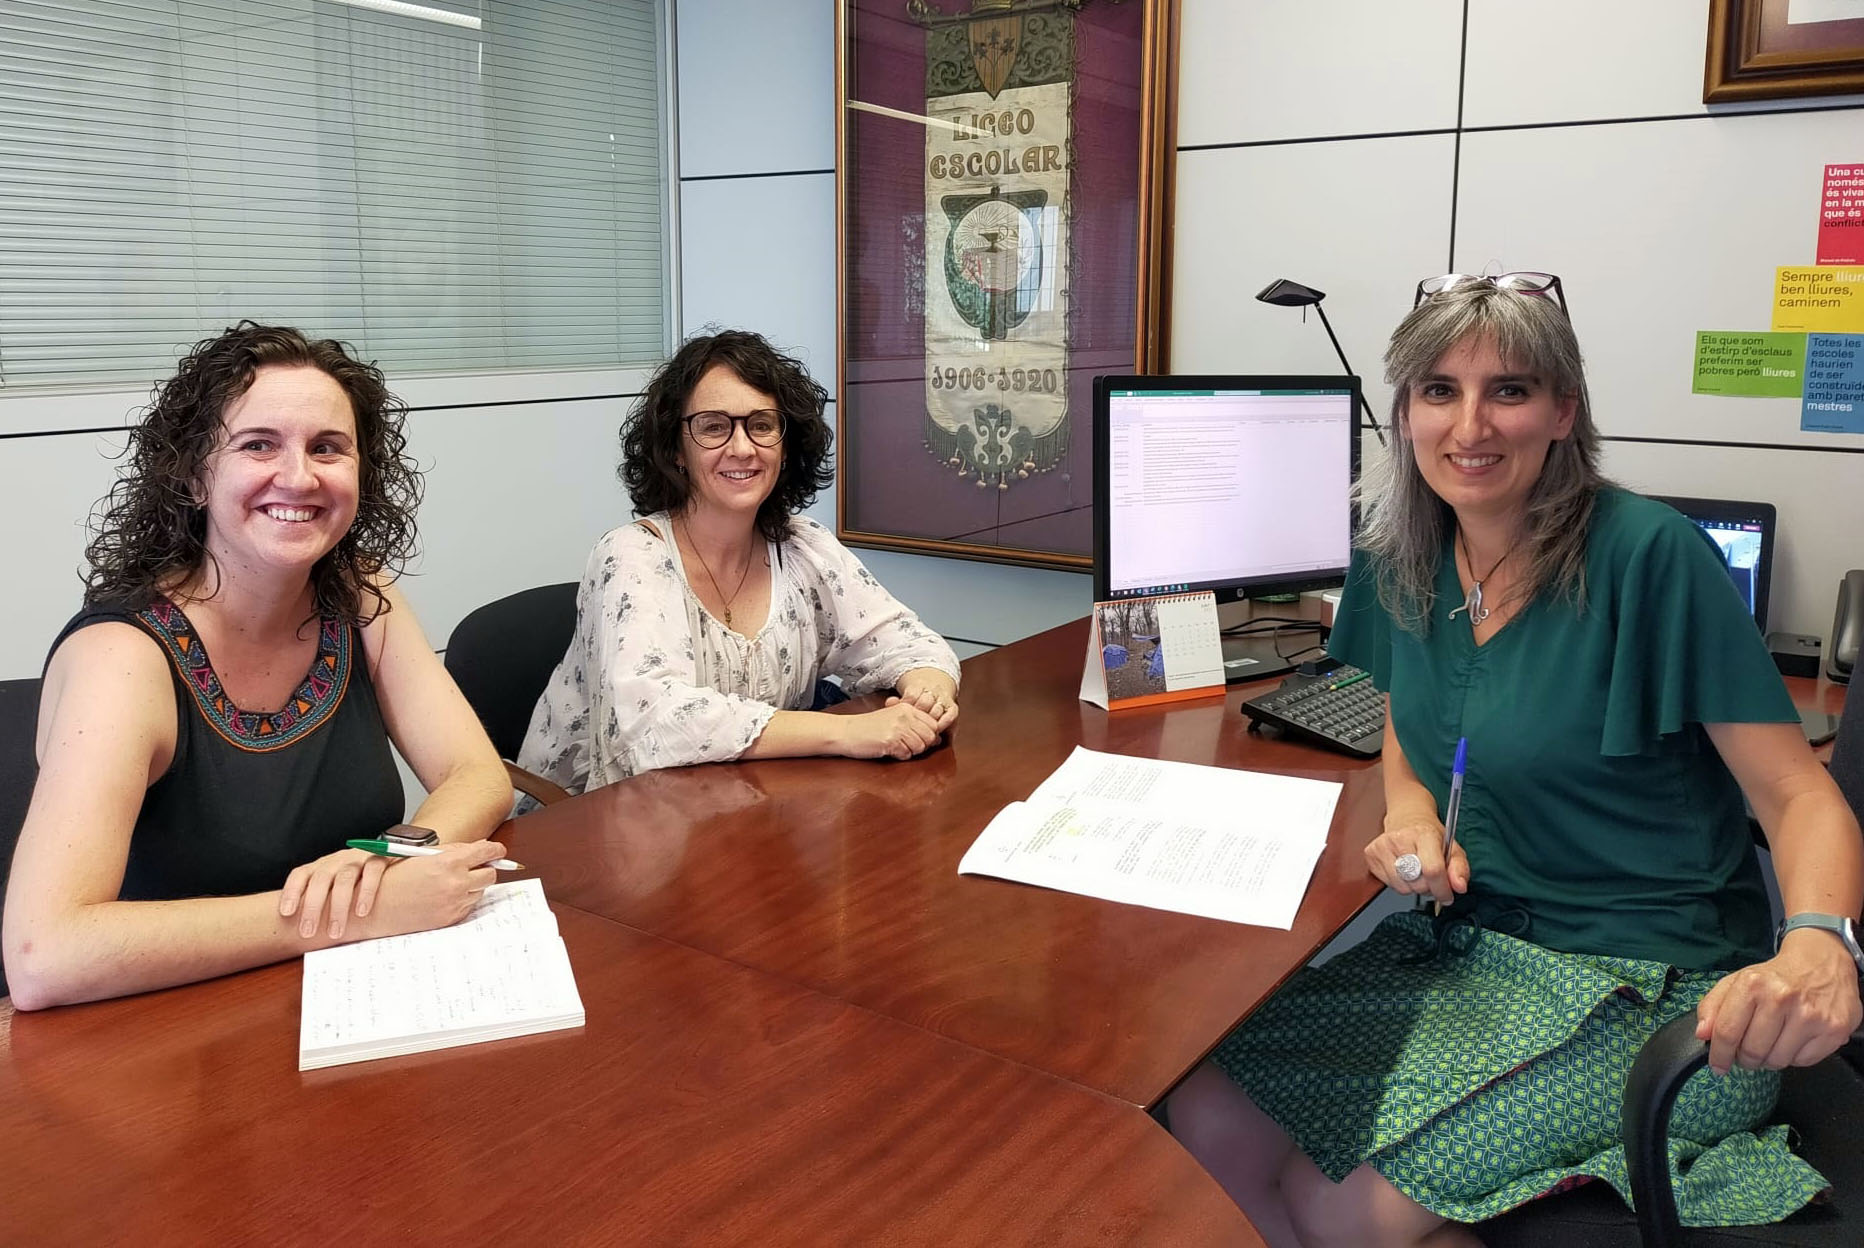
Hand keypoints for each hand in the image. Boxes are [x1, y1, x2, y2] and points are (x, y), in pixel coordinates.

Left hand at [280, 849, 390, 940]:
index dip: (291, 892)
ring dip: (338, 907)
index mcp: (322, 866)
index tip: (286, 913)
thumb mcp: (335, 884)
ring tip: (335, 932)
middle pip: (320, 880)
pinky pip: (372, 873)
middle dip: (313, 907)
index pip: (300, 874)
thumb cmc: (358, 879)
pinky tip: (361, 912)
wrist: (390, 853)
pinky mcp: (380, 858)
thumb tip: (304, 931)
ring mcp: (358, 859)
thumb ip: (322, 899)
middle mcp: (337, 860)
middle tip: (308, 932)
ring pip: (344, 879)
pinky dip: (366, 892)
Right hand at [355, 841, 509, 939]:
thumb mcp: (425, 855)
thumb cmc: (396, 878)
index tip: (498, 851)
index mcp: (449, 862)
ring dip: (473, 885)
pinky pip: (468, 906)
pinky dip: (462, 899)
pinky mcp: (451, 918)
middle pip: (490, 874)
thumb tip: (482, 847)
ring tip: (450, 882)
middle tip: (475, 867)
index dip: (496, 850)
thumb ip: (456, 850)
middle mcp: (455, 883)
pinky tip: (443, 896)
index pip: (487, 852)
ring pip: (480, 891)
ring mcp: (454, 902)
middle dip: (485, 869)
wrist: (378, 907)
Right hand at [838, 699, 942, 760]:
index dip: (929, 736)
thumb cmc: (869, 727)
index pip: (933, 724)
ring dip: (910, 751)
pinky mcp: (890, 741)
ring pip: (920, 746)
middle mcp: (905, 716)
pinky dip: (900, 756)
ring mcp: (898, 728)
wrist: (845, 731)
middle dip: (921, 745)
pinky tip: (889, 750)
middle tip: (904, 745)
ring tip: (895, 747)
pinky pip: (906, 754)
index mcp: (907, 708)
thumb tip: (938, 739)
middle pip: (930, 737)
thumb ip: (915, 725)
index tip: (915, 739)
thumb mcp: (893, 719)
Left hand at [895, 669, 958, 731]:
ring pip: (937, 710)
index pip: (911, 695)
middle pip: (924, 703)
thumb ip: (897, 701)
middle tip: (911, 727)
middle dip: (917, 716)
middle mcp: (934, 689)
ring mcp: (944, 698)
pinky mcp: (953, 707)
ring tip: (921, 732)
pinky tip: (935, 730)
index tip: (902, 717)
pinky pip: (950, 716)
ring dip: (928, 722)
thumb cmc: (916, 697)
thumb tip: (889, 703)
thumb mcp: (906, 696)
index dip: (906, 707)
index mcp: (920, 685)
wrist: (934, 687)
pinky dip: (942, 724)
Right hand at [1364, 810, 1468, 907]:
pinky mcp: (1370, 854)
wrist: (1406, 819)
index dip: (1442, 889)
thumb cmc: (1430, 835)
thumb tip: (1459, 887)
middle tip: (1430, 878)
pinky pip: (1388, 885)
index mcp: (1423, 834)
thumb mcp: (1453, 849)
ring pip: (1402, 888)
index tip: (1447, 896)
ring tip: (1417, 874)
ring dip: (1413, 887)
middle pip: (1417, 883)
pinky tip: (1403, 871)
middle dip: (1428, 887)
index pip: (1432, 870)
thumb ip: (1460, 869)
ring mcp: (1382, 846)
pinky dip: (1399, 884)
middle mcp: (1399, 838)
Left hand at [1695, 930, 1863, 1074]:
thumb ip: (1713, 1006)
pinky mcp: (1833, 1030)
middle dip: (1745, 1059)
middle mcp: (1782, 999)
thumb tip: (1702, 1034)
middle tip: (1747, 1053)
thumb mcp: (1737, 982)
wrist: (1822, 962)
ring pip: (1777, 1061)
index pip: (1727, 1031)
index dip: (1719, 1055)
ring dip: (1769, 1059)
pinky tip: (1793, 1040)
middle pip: (1752, 1052)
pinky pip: (1803, 1062)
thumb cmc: (1775, 977)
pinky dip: (1793, 1057)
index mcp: (1753, 984)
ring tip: (1771, 1042)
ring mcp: (1811, 1016)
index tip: (1717, 1066)